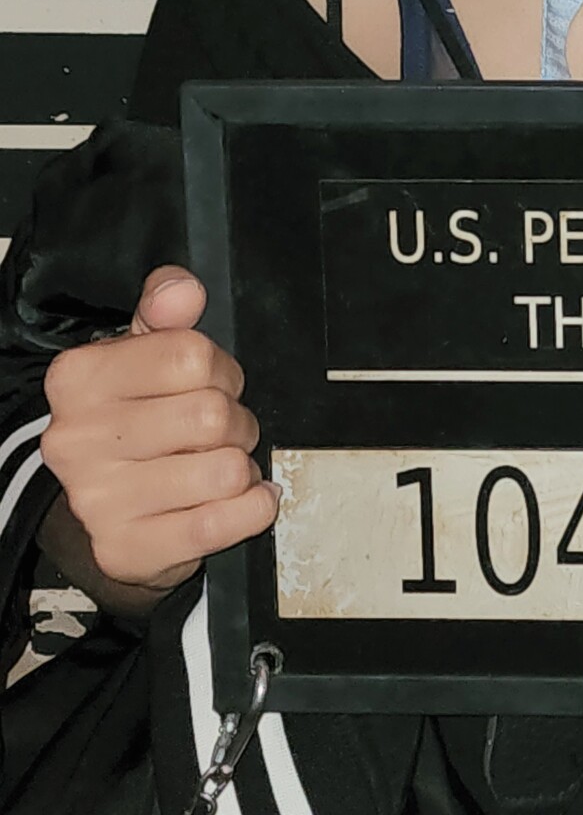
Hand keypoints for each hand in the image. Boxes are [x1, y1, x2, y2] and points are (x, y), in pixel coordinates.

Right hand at [39, 264, 279, 601]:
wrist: (110, 500)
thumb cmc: (137, 412)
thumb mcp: (145, 349)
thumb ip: (166, 309)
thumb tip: (182, 291)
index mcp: (79, 379)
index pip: (191, 356)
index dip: (222, 369)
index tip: (213, 382)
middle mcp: (77, 439)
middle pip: (212, 416)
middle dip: (236, 421)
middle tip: (223, 429)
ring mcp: (97, 500)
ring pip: (223, 471)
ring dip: (241, 467)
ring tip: (221, 463)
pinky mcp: (126, 548)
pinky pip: (217, 525)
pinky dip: (250, 510)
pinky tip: (245, 498)